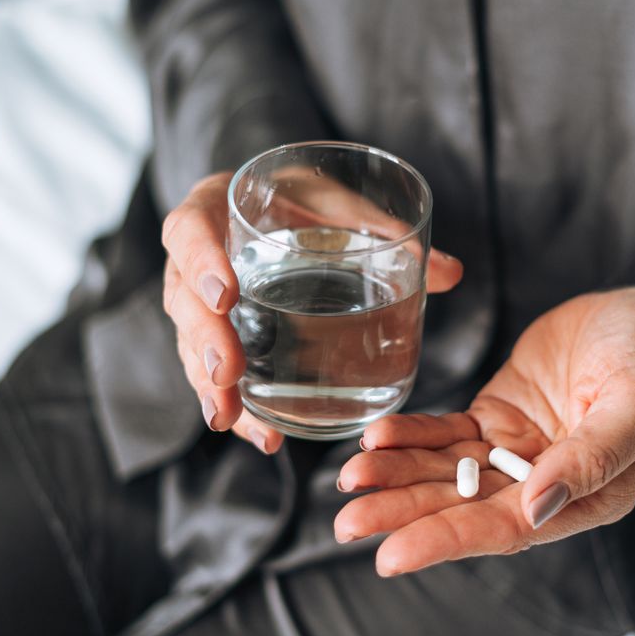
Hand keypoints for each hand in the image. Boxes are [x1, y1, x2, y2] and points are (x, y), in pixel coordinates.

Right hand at [161, 171, 463, 453]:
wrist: (280, 206)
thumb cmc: (304, 200)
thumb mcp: (339, 204)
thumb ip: (385, 232)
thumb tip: (452, 272)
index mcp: (214, 210)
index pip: (189, 233)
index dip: (200, 263)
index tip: (226, 295)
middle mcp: (194, 260)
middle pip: (182, 302)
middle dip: (204, 340)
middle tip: (227, 372)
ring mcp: (198, 304)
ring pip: (190, 347)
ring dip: (210, 386)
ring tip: (229, 420)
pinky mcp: (216, 338)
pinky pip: (216, 375)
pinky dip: (240, 407)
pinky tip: (263, 436)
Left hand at [334, 287, 634, 575]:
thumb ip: (595, 454)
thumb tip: (539, 506)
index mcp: (587, 496)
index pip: (507, 527)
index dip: (448, 540)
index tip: (391, 554)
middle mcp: (545, 486)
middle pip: (464, 507)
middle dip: (405, 515)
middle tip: (347, 522)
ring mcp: (516, 452)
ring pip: (446, 473)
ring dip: (397, 477)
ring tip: (347, 480)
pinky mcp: (496, 419)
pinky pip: (446, 434)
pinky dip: (410, 436)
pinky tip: (375, 439)